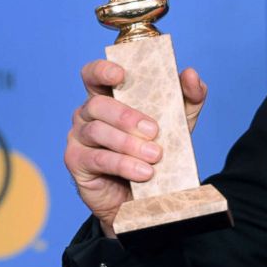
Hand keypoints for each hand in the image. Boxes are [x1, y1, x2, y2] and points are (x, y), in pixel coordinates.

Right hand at [64, 60, 207, 238]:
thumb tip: (190, 74)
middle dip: (126, 116)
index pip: (93, 74)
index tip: (120, 75)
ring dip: (129, 143)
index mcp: (108, 97)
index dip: (102, 70)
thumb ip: (189, 97)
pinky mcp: (76, 163)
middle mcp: (87, 114)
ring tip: (155, 156)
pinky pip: (98, 159)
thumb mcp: (178, 122)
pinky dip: (123, 164)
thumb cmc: (156, 150)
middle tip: (154, 131)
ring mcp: (78, 138)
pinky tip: (144, 172)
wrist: (147, 195)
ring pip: (97, 131)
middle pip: (97, 104)